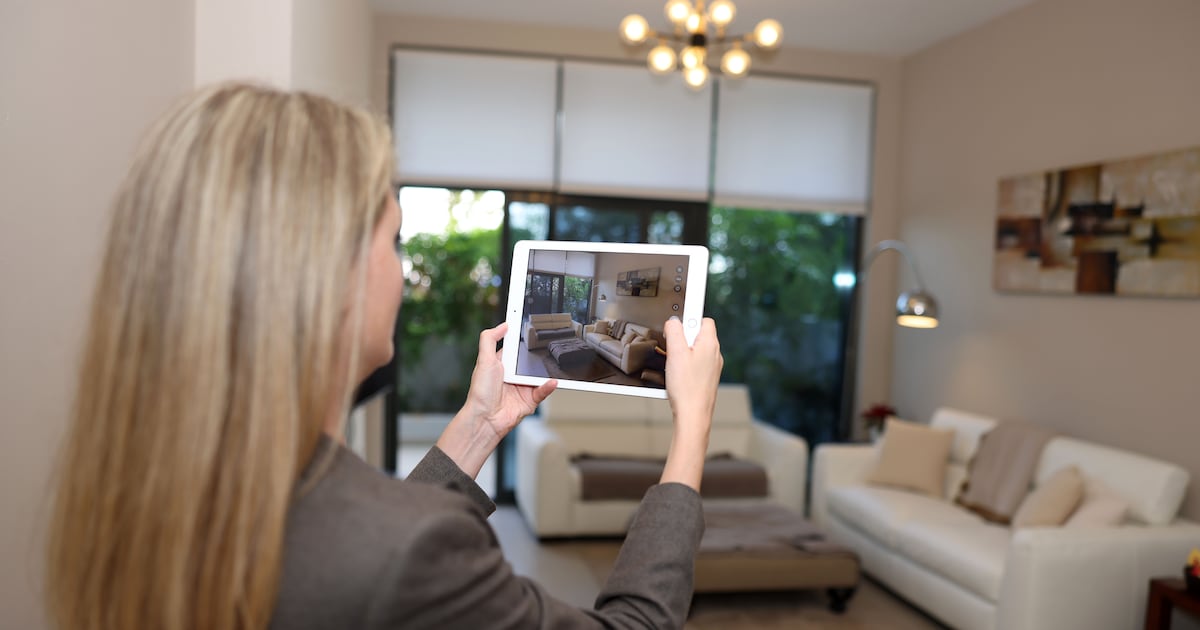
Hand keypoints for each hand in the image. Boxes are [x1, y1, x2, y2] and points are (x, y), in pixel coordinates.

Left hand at [436, 323, 556, 477]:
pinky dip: (548, 386)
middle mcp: (513, 375)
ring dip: (547, 371)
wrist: (485, 418)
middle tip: (550, 344)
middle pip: (531, 361)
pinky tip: (552, 381)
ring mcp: (523, 388)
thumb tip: (503, 324)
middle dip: (540, 355)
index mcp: (502, 364)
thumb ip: (490, 339)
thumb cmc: (480, 392)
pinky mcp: (530, 401)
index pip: (516, 348)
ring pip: (540, 376)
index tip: (534, 327)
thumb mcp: (484, 360)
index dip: (524, 338)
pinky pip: (543, 391)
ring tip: (554, 364)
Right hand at [659, 317, 722, 490]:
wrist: (693, 417)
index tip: (678, 319)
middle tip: (671, 347)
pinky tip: (676, 376)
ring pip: (696, 350)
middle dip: (683, 337)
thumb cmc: (687, 388)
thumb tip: (673, 321)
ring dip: (682, 353)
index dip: (689, 317)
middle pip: (698, 334)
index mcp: (710, 344)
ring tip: (672, 365)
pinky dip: (684, 366)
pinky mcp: (706, 379)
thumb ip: (674, 331)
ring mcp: (712, 368)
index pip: (704, 319)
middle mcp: (714, 354)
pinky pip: (695, 364)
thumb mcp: (675, 353)